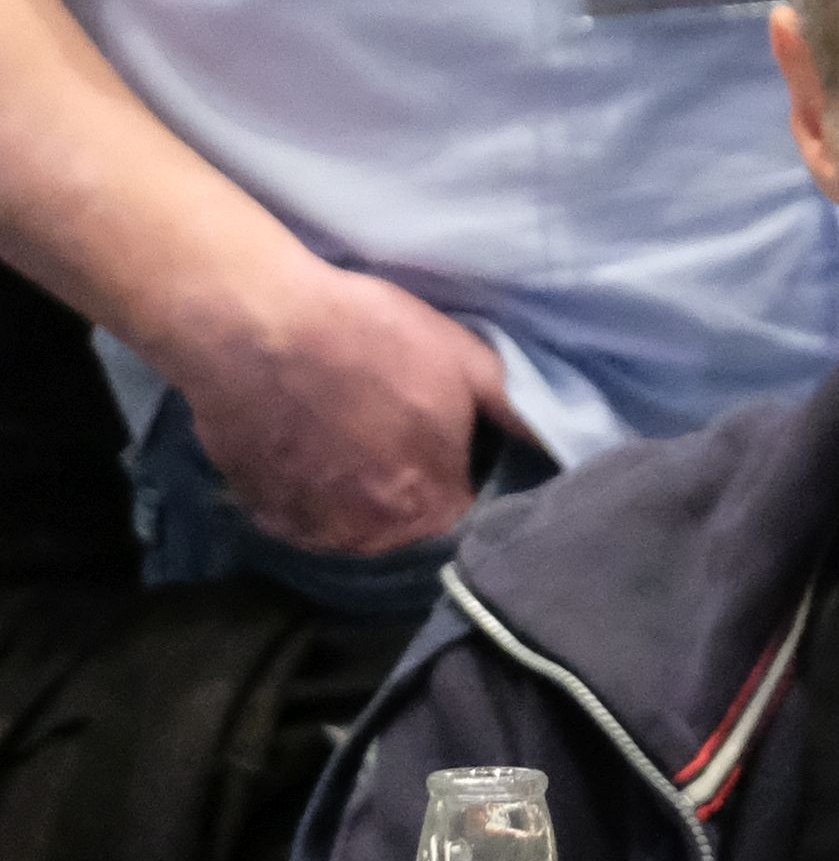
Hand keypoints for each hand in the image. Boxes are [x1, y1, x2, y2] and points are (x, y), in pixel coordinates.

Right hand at [153, 251, 512, 558]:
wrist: (253, 325)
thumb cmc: (370, 338)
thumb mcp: (466, 363)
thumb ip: (517, 412)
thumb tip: (564, 445)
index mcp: (431, 507)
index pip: (464, 510)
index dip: (459, 472)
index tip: (444, 440)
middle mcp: (369, 535)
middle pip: (405, 522)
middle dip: (405, 485)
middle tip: (387, 429)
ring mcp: (307, 527)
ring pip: (349, 522)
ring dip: (353, 492)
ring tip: (345, 436)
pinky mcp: (257, 509)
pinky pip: (298, 514)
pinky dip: (306, 490)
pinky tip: (306, 446)